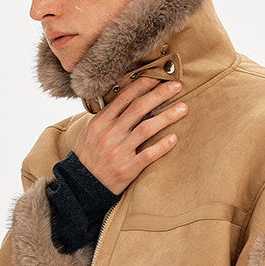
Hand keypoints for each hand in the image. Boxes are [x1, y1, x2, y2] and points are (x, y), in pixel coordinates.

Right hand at [73, 76, 187, 193]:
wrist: (81, 187)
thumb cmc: (88, 157)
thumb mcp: (90, 132)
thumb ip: (107, 117)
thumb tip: (125, 100)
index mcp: (101, 122)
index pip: (124, 97)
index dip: (143, 85)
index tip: (158, 78)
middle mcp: (110, 134)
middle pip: (139, 108)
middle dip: (160, 94)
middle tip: (177, 86)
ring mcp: (119, 151)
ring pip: (147, 128)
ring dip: (167, 116)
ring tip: (183, 108)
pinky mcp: (127, 169)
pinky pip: (148, 155)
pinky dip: (162, 146)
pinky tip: (174, 138)